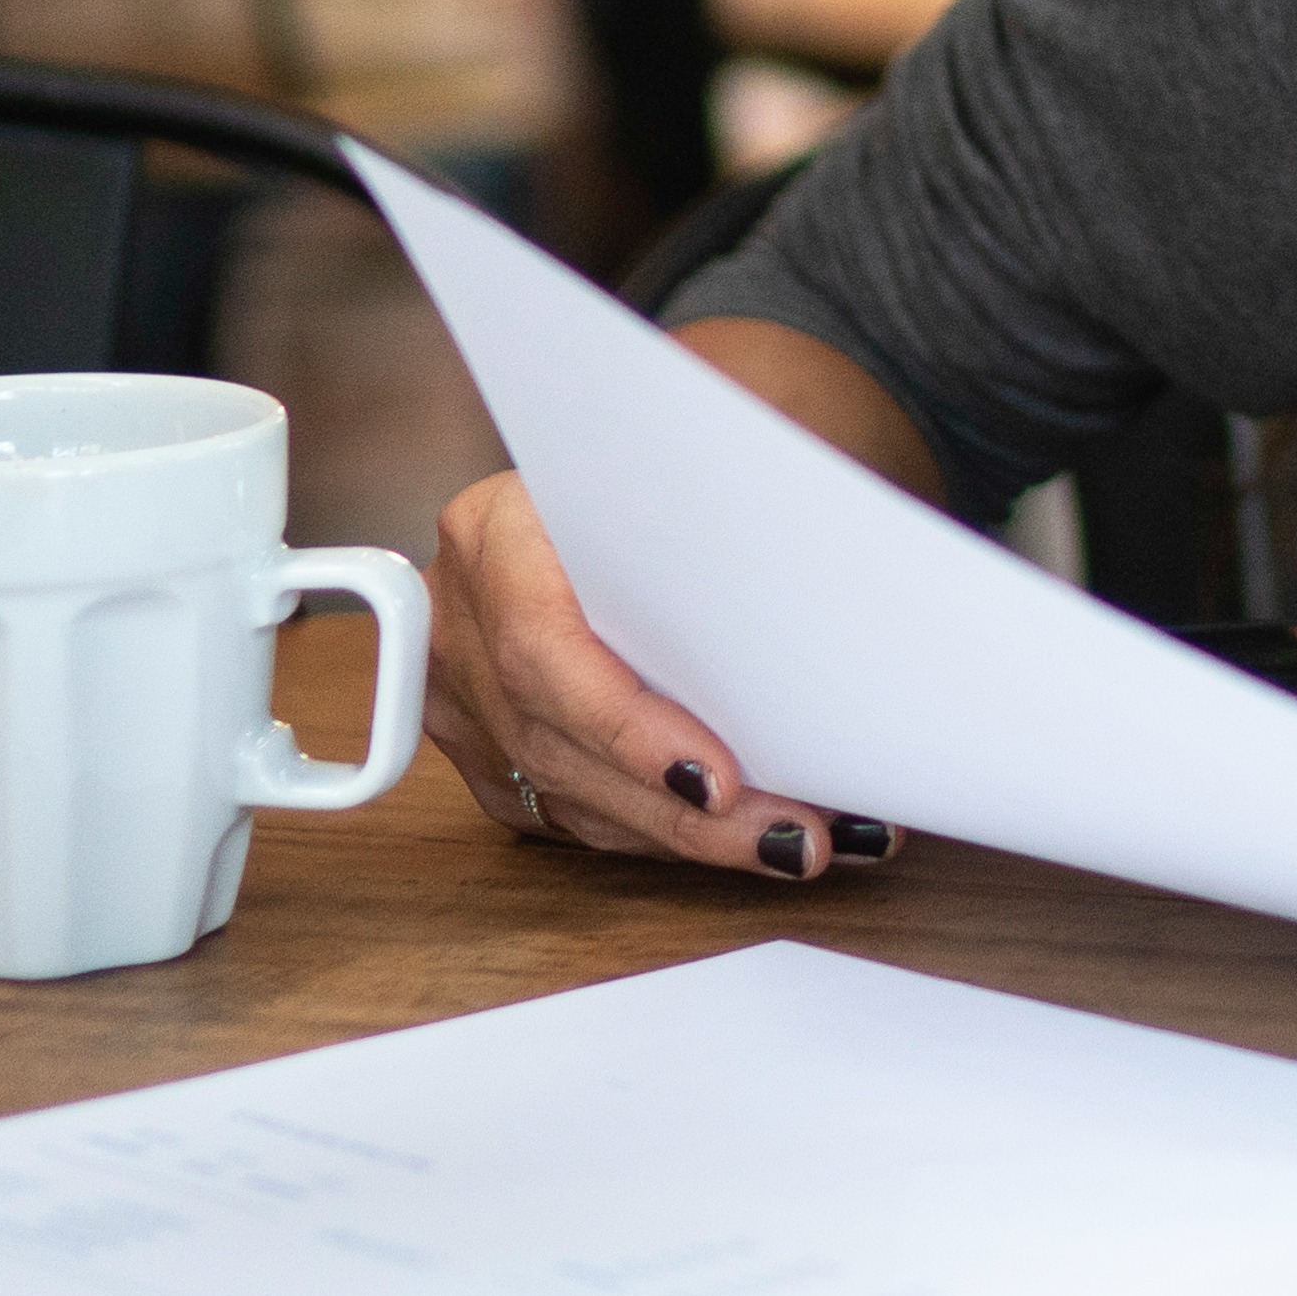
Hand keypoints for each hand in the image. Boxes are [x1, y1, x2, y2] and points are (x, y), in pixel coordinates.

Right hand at [418, 464, 901, 881]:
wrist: (629, 473)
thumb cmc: (681, 460)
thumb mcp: (702, 453)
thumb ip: (735, 500)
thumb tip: (833, 566)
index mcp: (494, 532)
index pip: (543, 650)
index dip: (628, 730)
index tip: (716, 780)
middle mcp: (463, 618)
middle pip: (562, 744)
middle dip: (685, 810)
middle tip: (795, 836)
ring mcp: (465, 691)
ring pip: (571, 794)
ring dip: (688, 834)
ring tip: (795, 842)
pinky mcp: (491, 745)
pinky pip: (573, 811)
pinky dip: (661, 829)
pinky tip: (740, 836)